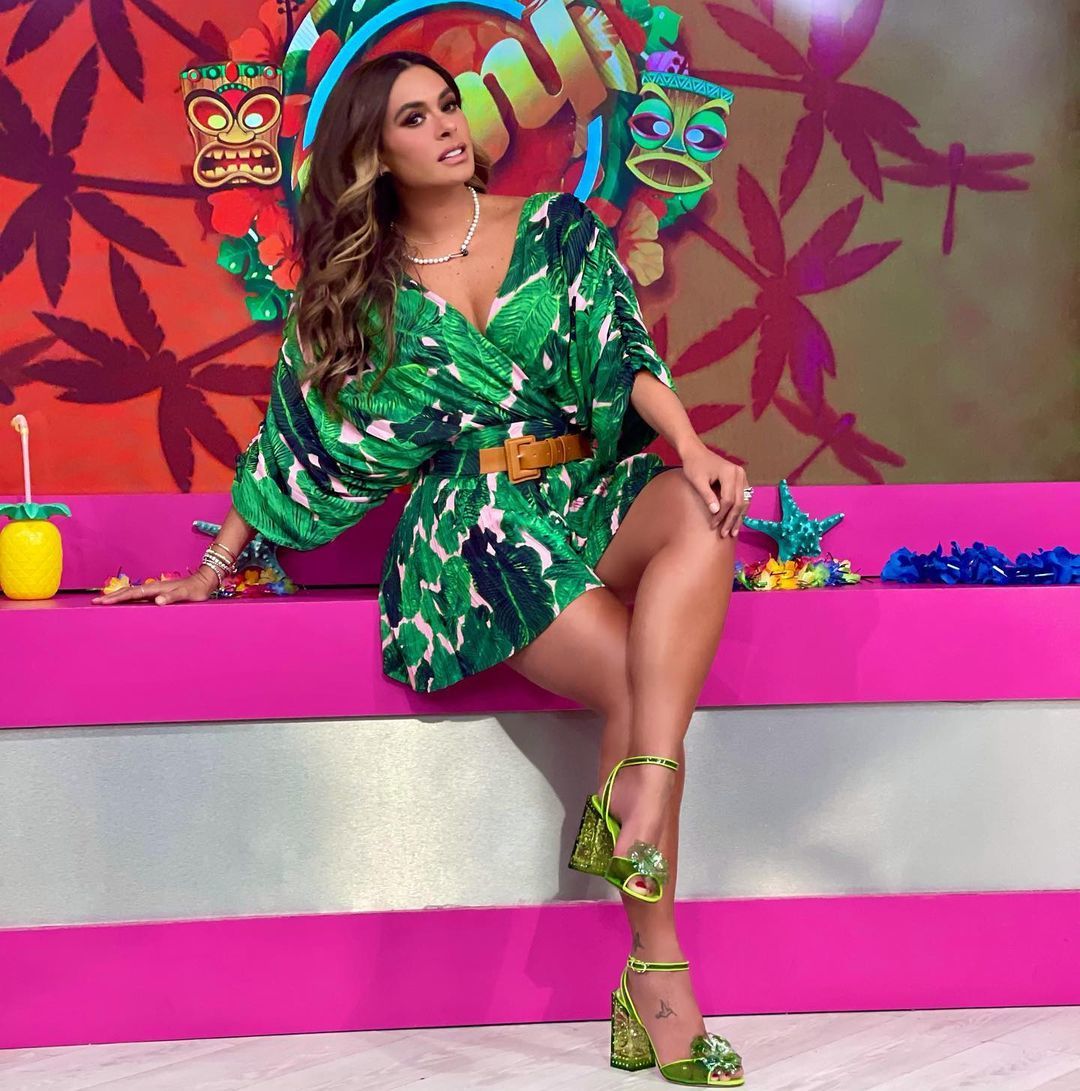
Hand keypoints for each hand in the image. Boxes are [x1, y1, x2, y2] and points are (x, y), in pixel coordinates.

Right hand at [91, 567, 218, 605]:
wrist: (204, 581)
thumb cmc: (196, 590)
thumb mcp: (186, 594)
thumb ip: (172, 597)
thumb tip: (157, 601)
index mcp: (156, 588)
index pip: (132, 594)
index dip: (117, 598)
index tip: (102, 601)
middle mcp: (153, 587)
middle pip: (128, 591)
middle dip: (111, 597)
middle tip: (94, 602)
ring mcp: (155, 589)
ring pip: (132, 592)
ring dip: (118, 596)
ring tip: (104, 601)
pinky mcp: (159, 592)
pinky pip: (139, 595)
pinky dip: (128, 597)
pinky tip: (125, 601)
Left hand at [678, 441, 749, 537]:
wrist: (696, 453)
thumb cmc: (694, 466)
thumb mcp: (697, 481)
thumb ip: (707, 496)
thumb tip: (716, 512)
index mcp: (730, 473)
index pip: (729, 499)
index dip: (722, 515)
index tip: (713, 525)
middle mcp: (740, 474)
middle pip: (739, 502)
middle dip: (732, 519)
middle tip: (726, 534)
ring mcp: (742, 476)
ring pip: (744, 501)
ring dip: (739, 517)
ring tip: (734, 532)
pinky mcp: (740, 479)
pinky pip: (743, 497)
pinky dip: (739, 509)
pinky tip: (736, 520)